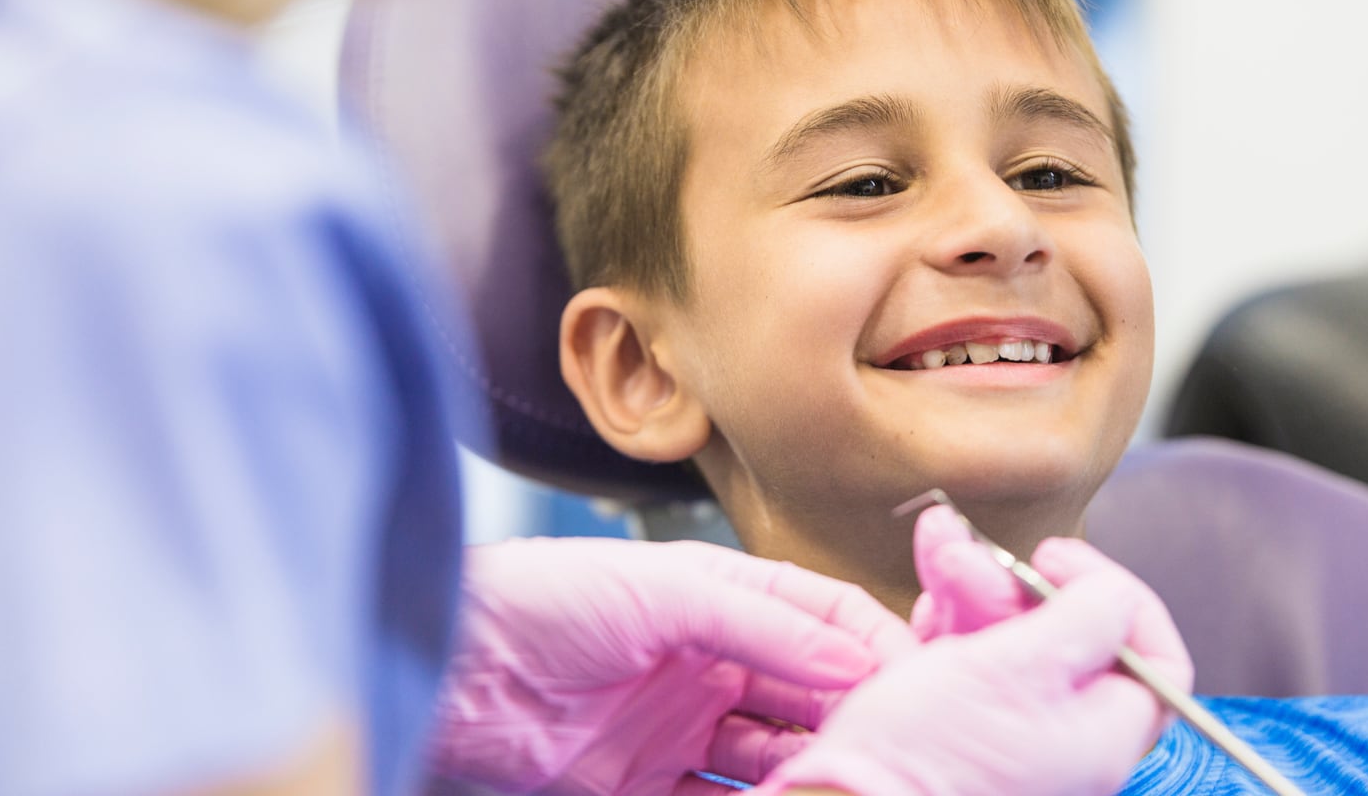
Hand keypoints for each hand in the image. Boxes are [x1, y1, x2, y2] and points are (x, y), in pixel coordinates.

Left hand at [426, 537, 915, 794]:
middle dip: (853, 721)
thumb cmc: (541, 594)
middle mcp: (710, 661)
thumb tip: (855, 658)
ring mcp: (680, 726)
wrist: (445, 662)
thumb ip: (762, 623)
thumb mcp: (664, 591)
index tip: (922, 685)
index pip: (824, 620)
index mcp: (721, 597)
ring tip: (845, 783)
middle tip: (892, 751)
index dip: (875, 648)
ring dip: (809, 773)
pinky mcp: (642, 784)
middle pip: (808, 695)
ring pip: (772, 757)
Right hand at [753, 506, 1192, 795]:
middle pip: (1070, 634)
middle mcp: (1063, 739)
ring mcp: (1009, 733)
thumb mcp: (1016, 668)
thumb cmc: (930, 756)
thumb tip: (1116, 594)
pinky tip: (927, 598)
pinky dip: (950, 617)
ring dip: (974, 583)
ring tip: (938, 546)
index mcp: (1101, 735)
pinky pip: (970, 660)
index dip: (1112, 592)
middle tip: (974, 551)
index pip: (1151, 654)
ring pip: (1012, 637)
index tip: (1057, 561)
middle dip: (1016, 579)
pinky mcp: (961, 728)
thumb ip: (1081, 621)